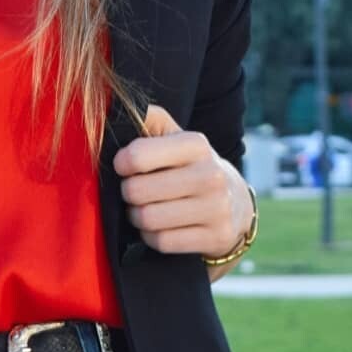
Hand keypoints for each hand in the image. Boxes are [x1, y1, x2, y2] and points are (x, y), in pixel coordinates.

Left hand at [113, 104, 251, 259]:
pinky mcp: (217, 237)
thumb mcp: (175, 137)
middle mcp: (211, 174)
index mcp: (196, 144)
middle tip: (133, 192)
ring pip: (148, 219)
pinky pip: (162, 242)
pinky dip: (151, 237)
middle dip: (128, 194)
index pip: (137, 155)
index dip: (121, 164)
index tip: (123, 167)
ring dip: (137, 217)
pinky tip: (158, 227)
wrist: (235, 202)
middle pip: (137, 191)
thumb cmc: (190, 166)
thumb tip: (116, 109)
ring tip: (143, 209)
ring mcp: (217, 208)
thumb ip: (149, 119)